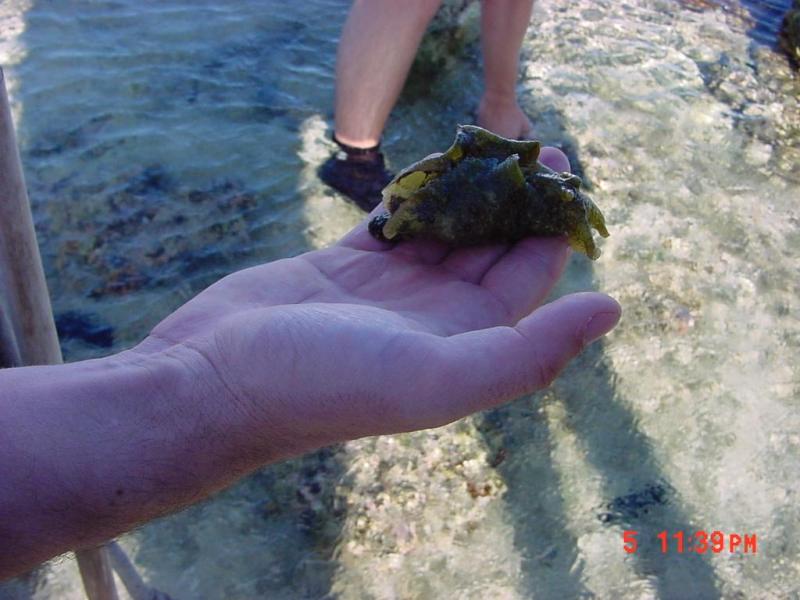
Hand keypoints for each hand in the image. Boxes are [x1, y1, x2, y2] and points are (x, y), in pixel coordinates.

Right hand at [129, 151, 619, 461]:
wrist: (219, 380)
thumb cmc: (327, 384)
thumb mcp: (438, 377)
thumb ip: (528, 353)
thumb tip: (612, 308)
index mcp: (461, 344)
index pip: (526, 282)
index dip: (554, 233)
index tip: (571, 179)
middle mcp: (431, 318)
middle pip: (491, 250)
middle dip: (518, 202)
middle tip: (541, 146)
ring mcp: (387, 289)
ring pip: (445, 228)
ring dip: (471, 190)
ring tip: (497, 142)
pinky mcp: (345, 264)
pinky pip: (395, 218)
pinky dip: (417, 191)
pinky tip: (438, 162)